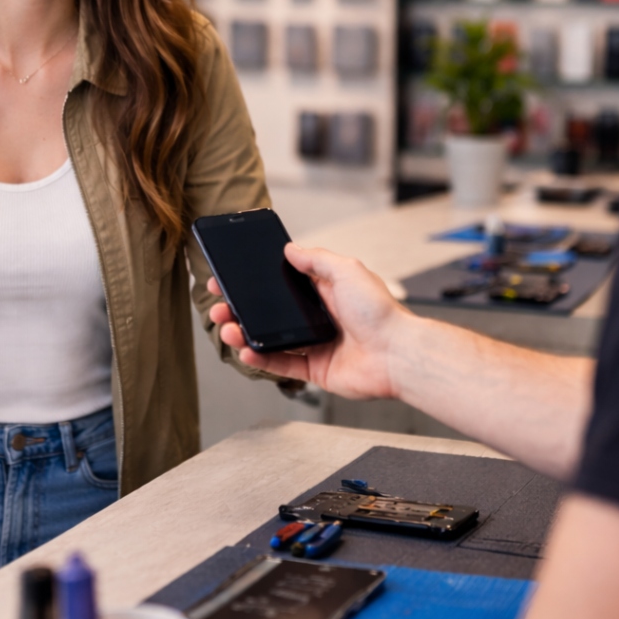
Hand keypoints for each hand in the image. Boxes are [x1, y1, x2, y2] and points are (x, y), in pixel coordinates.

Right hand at [207, 243, 415, 400]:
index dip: (255, 281)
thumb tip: (291, 248)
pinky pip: (282, 364)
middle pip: (270, 312)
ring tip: (227, 328)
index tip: (231, 278)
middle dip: (241, 308)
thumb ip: (316, 259)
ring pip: (271, 338)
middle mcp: (317, 317)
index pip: (282, 283)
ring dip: (245, 332)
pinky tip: (246, 350)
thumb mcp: (347, 270)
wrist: (398, 354)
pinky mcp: (316, 370)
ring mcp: (315, 344)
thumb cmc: (380, 312)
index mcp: (324, 291)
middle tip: (220, 306)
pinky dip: (261, 359)